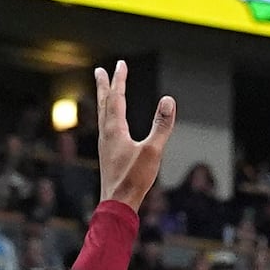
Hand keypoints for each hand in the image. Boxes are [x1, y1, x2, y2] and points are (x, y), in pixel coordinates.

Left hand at [93, 62, 175, 210]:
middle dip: (104, 86)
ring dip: (102, 101)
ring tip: (102, 93)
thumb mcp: (152, 152)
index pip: (117, 97)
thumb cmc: (133, 180)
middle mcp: (106, 134)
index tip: (121, 64)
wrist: (117, 205)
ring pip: (102, 116)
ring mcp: (105, 146)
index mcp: (115, 129)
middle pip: (104, 103)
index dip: (120, 79)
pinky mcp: (107, 156)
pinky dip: (105, 118)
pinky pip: (104, 129)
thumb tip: (169, 101)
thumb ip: (161, 126)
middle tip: (100, 71)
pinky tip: (109, 126)